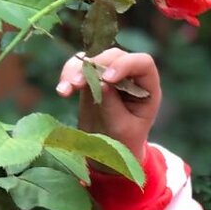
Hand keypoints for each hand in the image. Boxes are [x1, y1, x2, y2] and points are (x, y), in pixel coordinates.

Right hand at [56, 49, 161, 163]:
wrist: (110, 153)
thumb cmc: (124, 142)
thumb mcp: (122, 129)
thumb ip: (113, 106)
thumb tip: (101, 83)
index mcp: (148, 87)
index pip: (143, 63)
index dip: (125, 65)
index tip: (108, 79)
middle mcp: (131, 76)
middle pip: (114, 56)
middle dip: (95, 66)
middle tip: (77, 84)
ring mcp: (110, 74)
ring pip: (94, 58)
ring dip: (76, 70)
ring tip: (65, 90)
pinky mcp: (92, 78)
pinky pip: (79, 67)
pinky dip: (68, 74)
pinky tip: (62, 91)